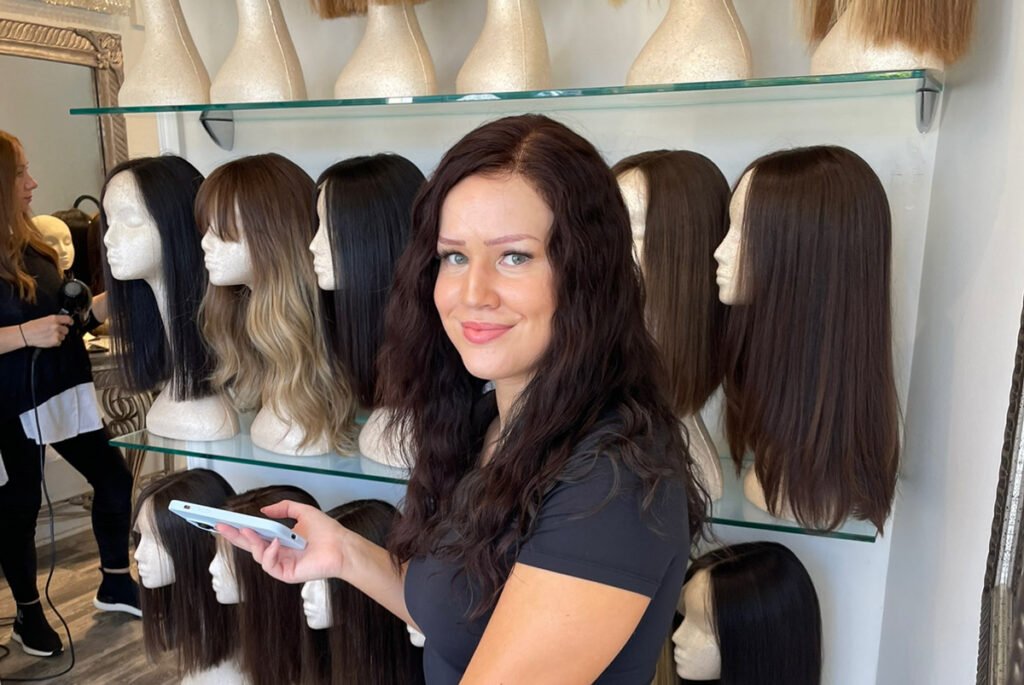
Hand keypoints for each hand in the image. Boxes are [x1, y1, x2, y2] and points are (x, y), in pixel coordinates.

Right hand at [20, 314, 72, 347]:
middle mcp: (56, 326)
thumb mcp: (44, 319)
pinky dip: (55, 342)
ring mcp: (56, 334)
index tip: (70, 323)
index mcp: (54, 319)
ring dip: (58, 336)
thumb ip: (54, 320)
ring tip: (49, 335)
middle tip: (55, 331)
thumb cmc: (32, 327)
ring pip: (63, 336)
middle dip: (62, 331)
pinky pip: (59, 342)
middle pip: (66, 330)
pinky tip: (48, 339)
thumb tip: (62, 321)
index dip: (70, 322)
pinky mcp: (55, 341)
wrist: (25, 334)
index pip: (68, 319)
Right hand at [216, 500, 347, 584]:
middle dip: (233, 536)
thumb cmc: (327, 532)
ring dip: (252, 542)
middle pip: (249, 546)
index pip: (255, 535)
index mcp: (280, 539)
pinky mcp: (286, 573)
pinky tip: (275, 542)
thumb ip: (284, 508)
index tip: (226, 520)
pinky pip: (269, 565)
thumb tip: (264, 510)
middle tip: (220, 526)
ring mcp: (281, 564)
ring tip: (249, 530)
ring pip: (257, 555)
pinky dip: (269, 552)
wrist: (341, 546)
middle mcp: (278, 552)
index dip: (240, 529)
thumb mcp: (303, 512)